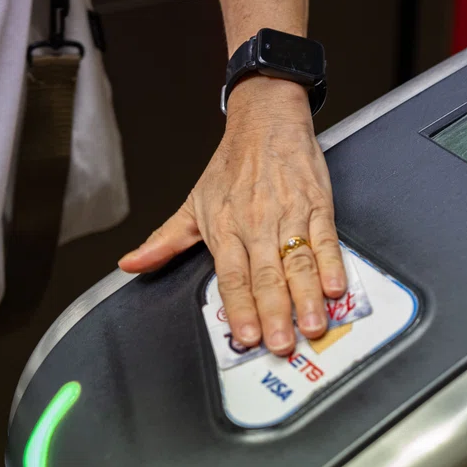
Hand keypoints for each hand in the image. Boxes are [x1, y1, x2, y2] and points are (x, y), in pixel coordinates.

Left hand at [118, 76, 346, 355]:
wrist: (266, 121)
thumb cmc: (233, 164)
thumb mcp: (193, 202)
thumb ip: (165, 240)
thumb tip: (131, 265)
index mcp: (225, 229)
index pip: (231, 277)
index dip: (240, 309)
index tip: (246, 338)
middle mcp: (256, 225)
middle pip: (266, 277)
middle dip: (274, 314)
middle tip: (282, 345)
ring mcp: (289, 215)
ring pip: (297, 262)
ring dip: (306, 297)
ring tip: (312, 325)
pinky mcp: (317, 204)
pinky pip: (325, 239)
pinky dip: (331, 263)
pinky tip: (335, 287)